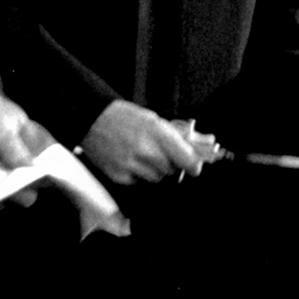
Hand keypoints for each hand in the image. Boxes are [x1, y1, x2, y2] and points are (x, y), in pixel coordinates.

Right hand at [78, 100, 199, 184]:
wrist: (92, 119)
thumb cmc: (123, 117)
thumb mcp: (153, 119)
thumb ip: (178, 135)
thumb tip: (206, 142)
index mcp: (156, 131)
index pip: (187, 159)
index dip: (194, 165)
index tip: (195, 166)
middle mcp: (145, 150)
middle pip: (171, 170)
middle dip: (170, 163)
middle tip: (160, 153)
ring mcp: (130, 165)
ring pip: (156, 178)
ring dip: (155, 170)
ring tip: (143, 155)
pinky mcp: (119, 176)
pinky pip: (139, 182)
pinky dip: (138, 174)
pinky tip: (129, 160)